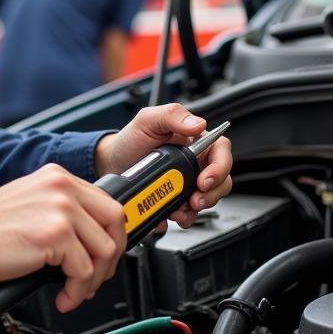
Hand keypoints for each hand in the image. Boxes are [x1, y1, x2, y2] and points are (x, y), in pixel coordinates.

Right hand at [0, 164, 126, 312]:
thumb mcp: (31, 202)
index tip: (104, 254)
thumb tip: (88, 238)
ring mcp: (61, 209)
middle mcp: (63, 187)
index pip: (106, 203)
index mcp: (58, 177)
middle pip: (114, 222)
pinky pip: (83, 272)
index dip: (111, 234)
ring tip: (75, 290)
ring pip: (103, 250)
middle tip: (97, 276)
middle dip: (111, 257)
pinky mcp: (55, 235)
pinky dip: (76, 292)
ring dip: (93, 279)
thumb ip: (61, 210)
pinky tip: (63, 297)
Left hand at [94, 103, 232, 227]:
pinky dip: (177, 218)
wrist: (110, 163)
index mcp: (195, 141)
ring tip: (178, 211)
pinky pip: (185, 214)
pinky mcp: (176, 200)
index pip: (221, 152)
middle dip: (211, 195)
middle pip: (220, 181)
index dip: (220, 168)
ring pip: (206, 201)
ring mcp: (186, 183)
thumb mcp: (148, 119)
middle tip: (194, 200)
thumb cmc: (130, 139)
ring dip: (195, 210)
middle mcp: (195, 163)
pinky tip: (165, 214)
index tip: (205, 180)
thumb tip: (198, 124)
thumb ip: (173, 115)